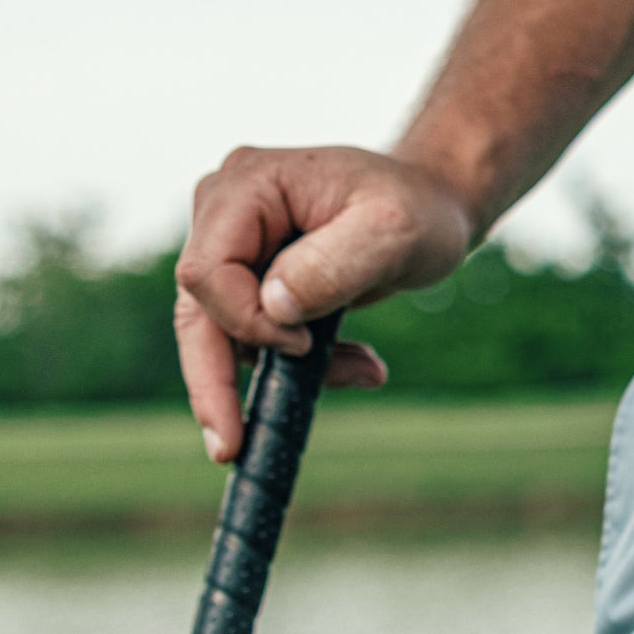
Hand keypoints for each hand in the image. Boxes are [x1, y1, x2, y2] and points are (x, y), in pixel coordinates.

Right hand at [173, 147, 474, 461]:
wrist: (436, 206)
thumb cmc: (421, 210)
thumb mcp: (395, 231)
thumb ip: (334, 264)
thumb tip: (273, 307)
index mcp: (247, 185)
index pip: (206, 271)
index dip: (244, 321)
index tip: (302, 345)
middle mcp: (225, 210)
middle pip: (196, 309)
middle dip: (214, 382)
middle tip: (229, 449)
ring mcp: (236, 243)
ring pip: (225, 333)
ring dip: (286, 369)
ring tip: (366, 371)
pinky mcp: (252, 276)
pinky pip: (255, 336)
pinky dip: (301, 363)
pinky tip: (361, 366)